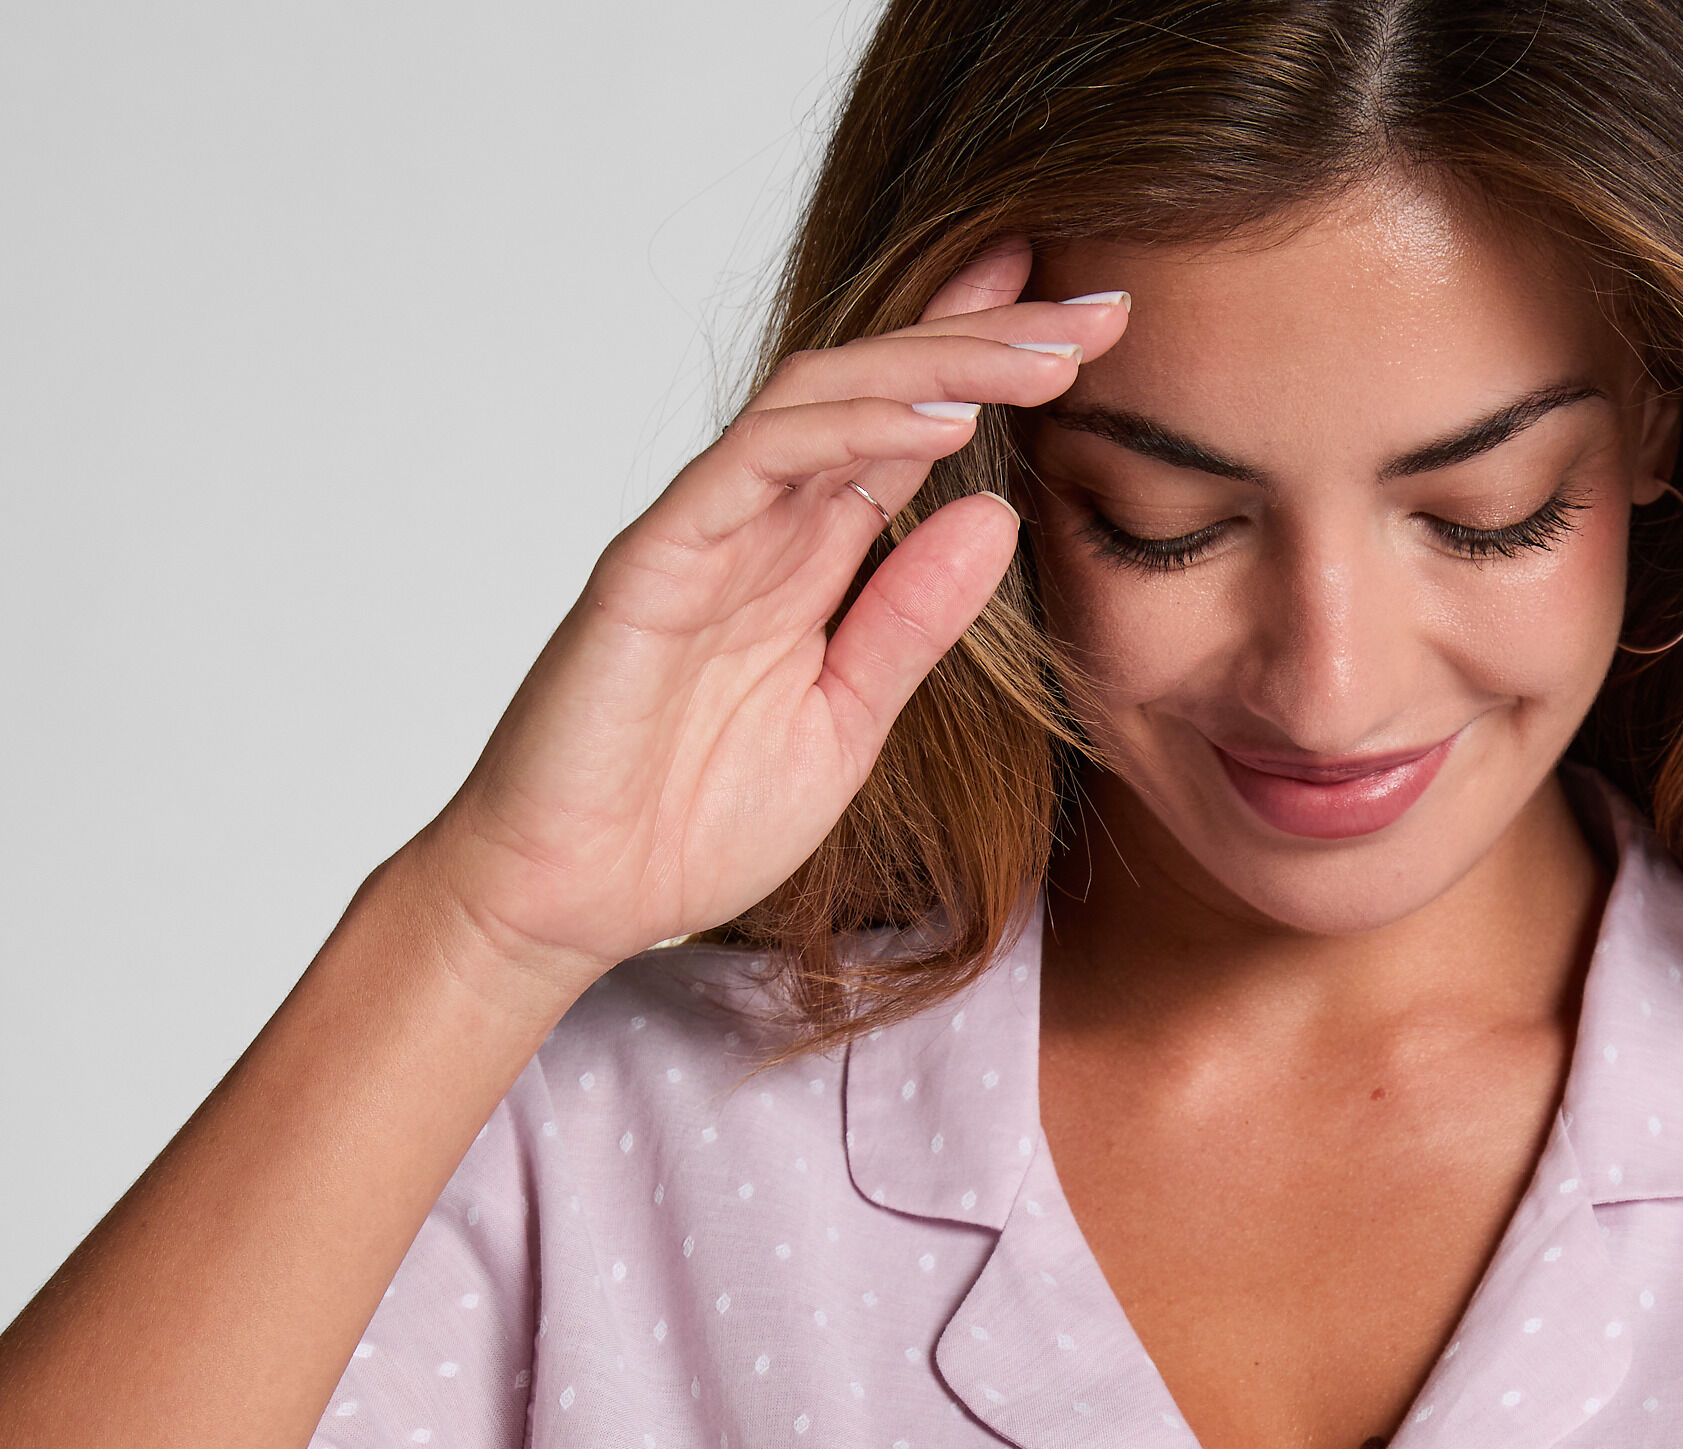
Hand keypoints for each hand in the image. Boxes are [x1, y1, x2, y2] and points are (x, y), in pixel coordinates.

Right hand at [408, 238, 1127, 1004]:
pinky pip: (755, 465)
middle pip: (880, 391)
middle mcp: (757, 523)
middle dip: (993, 343)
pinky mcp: (654, 561)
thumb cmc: (688, 820)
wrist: (571, 897)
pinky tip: (941, 422)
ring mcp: (703, 532)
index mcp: (804, 561)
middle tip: (1104, 309)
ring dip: (939, 365)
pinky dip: (848, 433)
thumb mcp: (846, 725)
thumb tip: (995, 515)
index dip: (990, 366)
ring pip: (823, 399)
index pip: (906, 431)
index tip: (1094, 330)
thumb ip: (911, 624)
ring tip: (1045, 352)